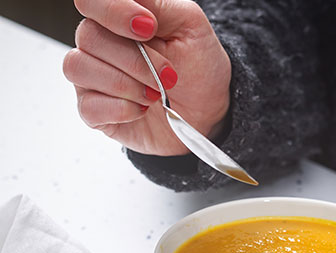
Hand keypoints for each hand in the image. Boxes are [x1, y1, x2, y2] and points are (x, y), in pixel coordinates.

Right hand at [63, 0, 229, 155]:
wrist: (209, 111)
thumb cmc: (198, 67)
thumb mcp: (189, 25)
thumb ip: (157, 5)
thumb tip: (134, 3)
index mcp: (119, 18)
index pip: (91, 2)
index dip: (113, 11)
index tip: (147, 28)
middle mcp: (100, 45)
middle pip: (89, 36)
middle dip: (135, 60)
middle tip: (168, 75)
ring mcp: (93, 79)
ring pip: (79, 68)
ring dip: (126, 84)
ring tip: (155, 94)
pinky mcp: (94, 111)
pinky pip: (89, 106)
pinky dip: (122, 109)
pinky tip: (143, 109)